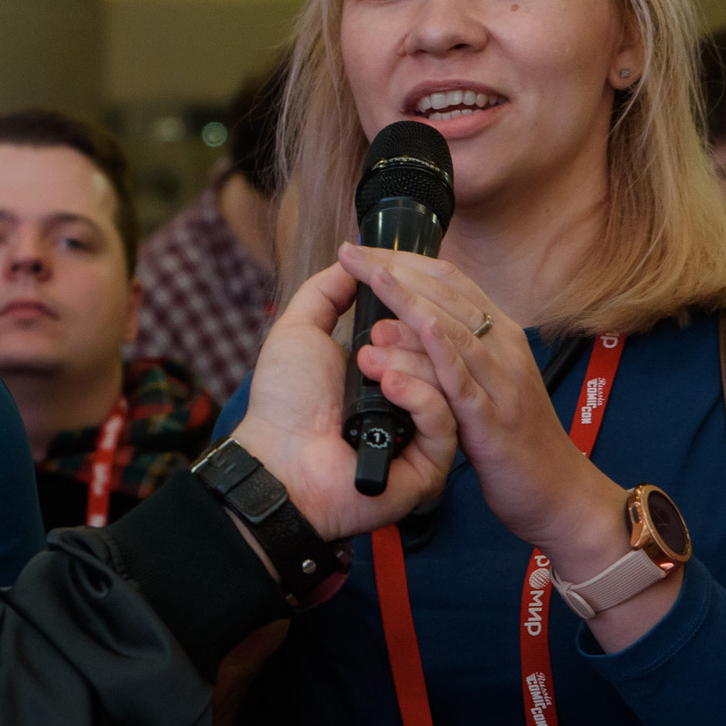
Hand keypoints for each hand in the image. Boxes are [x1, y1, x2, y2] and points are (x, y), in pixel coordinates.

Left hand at [231, 259, 457, 543]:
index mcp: (389, 366)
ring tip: (368, 366)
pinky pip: (445, 420)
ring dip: (407, 364)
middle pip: (442, 350)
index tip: (397, 284)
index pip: (426, 327)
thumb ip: (327, 291)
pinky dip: (419, 397)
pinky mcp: (429, 464)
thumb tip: (354, 261)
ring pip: (449, 382)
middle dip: (407, 335)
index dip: (415, 303)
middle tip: (368, 342)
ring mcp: (422, 431)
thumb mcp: (301, 330)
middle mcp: (410, 396)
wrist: (277, 458)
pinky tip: (388, 387)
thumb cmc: (284, 400)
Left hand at [342, 245, 615, 554]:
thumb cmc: (515, 443)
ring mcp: (500, 383)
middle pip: (447, 295)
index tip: (362, 247)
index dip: (405, 260)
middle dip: (397, 270)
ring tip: (369, 284)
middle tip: (354, 254)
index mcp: (498, 338)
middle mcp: (502, 350)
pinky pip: (464, 382)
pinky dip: (442, 353)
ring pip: (454, 331)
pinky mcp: (492, 422)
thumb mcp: (488, 385)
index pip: (448, 282)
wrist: (556, 495)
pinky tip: (419, 329)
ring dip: (410, 305)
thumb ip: (454, 353)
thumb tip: (408, 320)